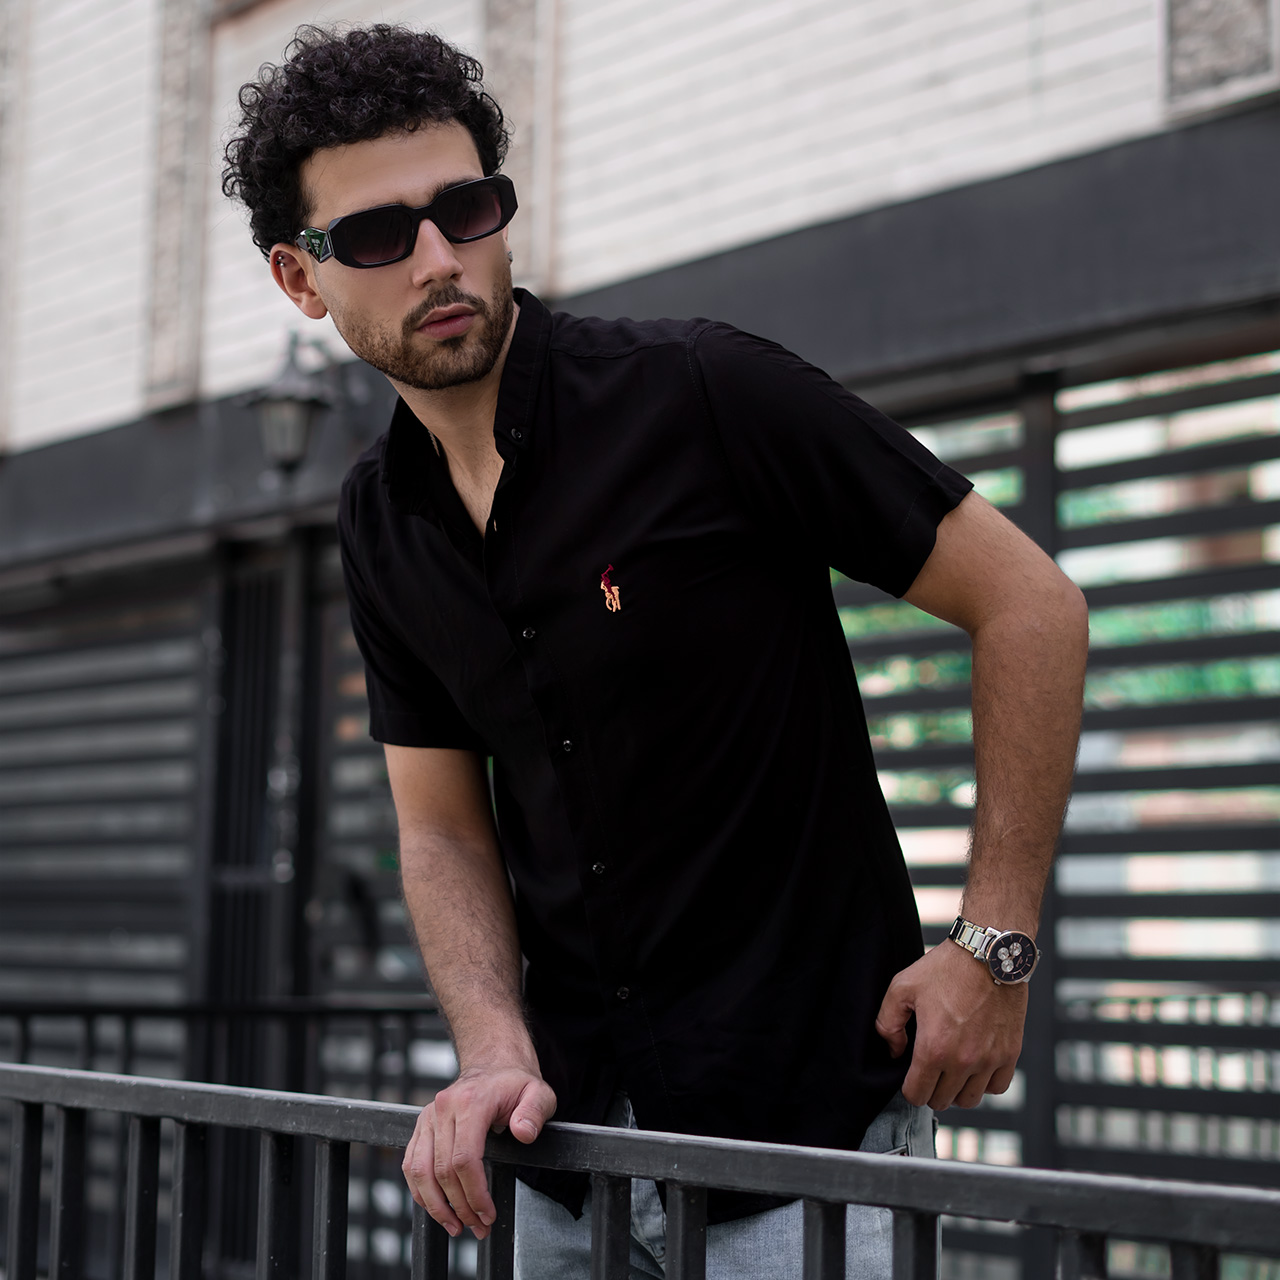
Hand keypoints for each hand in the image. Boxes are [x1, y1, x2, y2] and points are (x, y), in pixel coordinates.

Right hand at [402, 1065, 555, 1238]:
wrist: (493, 1064)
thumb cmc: (515, 1083)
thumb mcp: (538, 1094)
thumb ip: (534, 1112)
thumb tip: (523, 1133)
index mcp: (471, 1102)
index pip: (464, 1159)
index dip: (474, 1194)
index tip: (487, 1214)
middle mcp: (443, 1108)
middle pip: (442, 1171)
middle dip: (460, 1207)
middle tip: (478, 1226)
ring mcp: (428, 1117)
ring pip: (419, 1171)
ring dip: (436, 1206)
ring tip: (456, 1226)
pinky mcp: (421, 1125)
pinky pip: (411, 1165)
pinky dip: (420, 1191)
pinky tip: (438, 1208)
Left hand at [874, 941, 1026, 1110]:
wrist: (988, 954)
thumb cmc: (946, 968)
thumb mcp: (902, 986)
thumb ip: (888, 1023)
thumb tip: (895, 1050)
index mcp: (934, 1047)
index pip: (917, 1095)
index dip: (909, 1088)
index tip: (911, 1076)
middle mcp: (963, 1060)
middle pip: (942, 1100)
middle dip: (931, 1089)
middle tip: (929, 1070)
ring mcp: (990, 1059)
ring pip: (970, 1099)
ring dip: (957, 1089)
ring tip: (951, 1069)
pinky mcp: (1010, 1053)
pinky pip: (997, 1087)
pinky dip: (985, 1083)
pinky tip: (975, 1065)